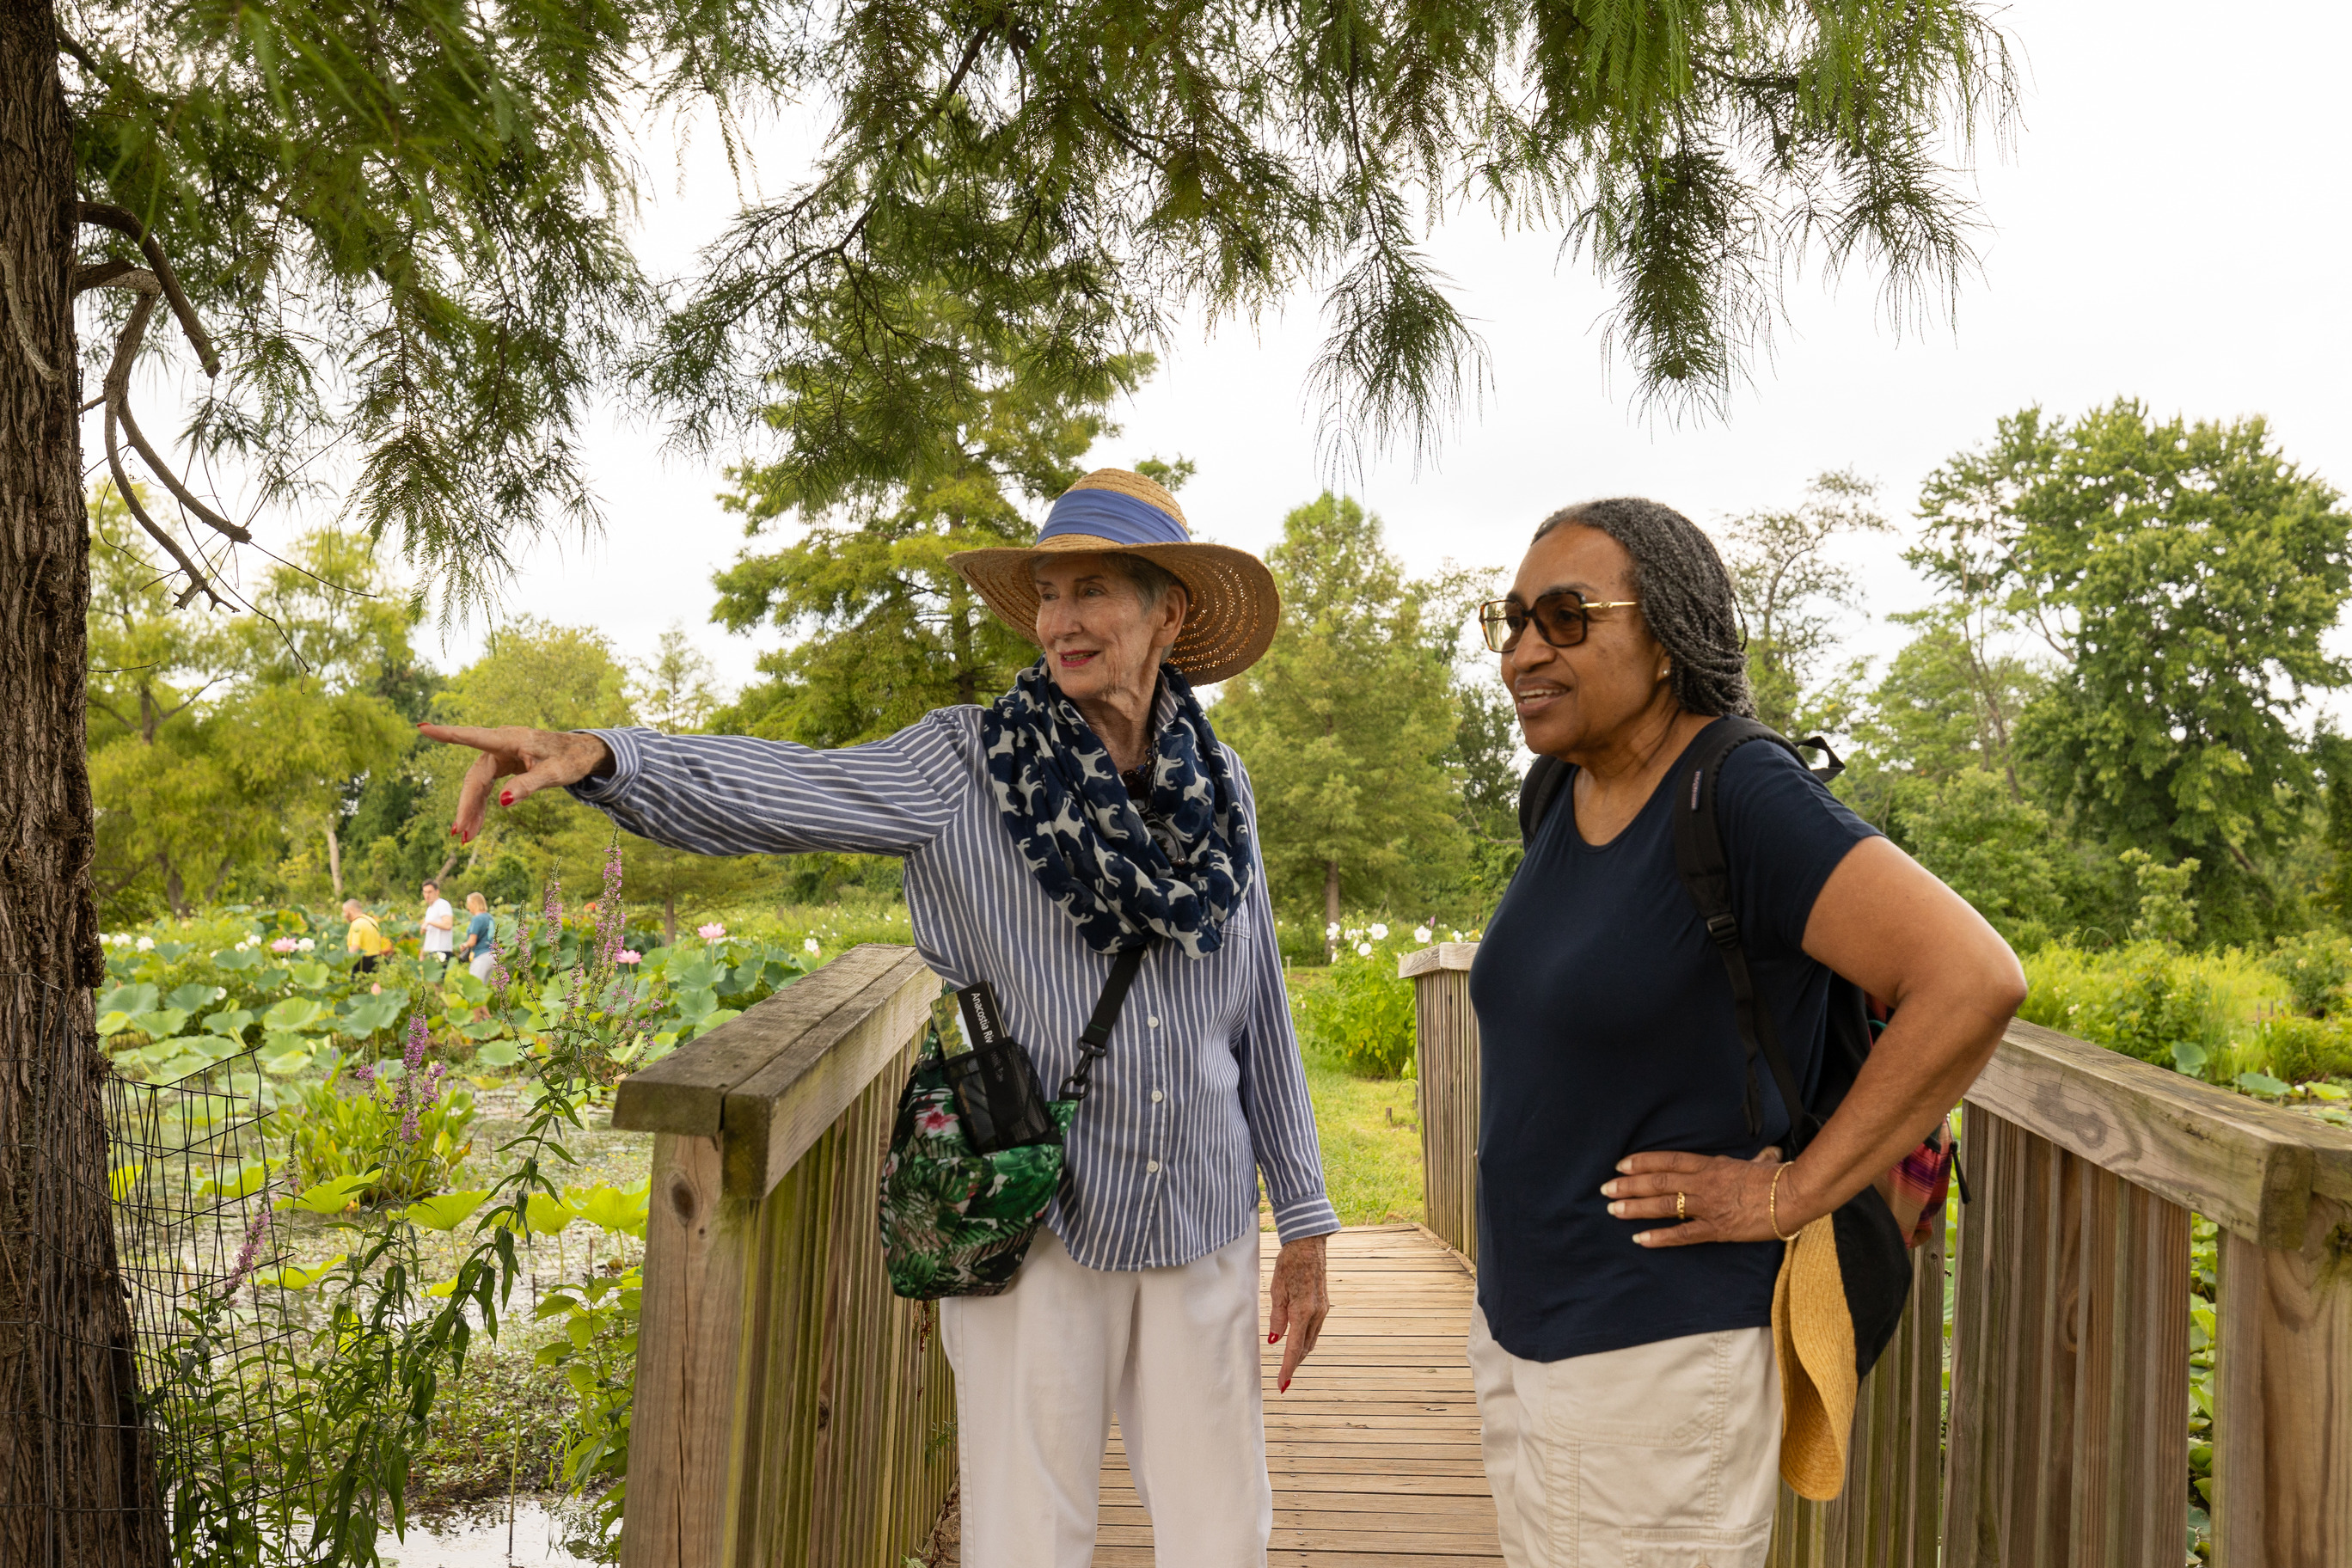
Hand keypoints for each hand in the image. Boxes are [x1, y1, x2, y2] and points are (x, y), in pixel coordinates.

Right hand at [417, 724, 612, 843]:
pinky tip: (474, 826)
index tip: (423, 727)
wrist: (582, 753)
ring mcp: (499, 756)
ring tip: (465, 836)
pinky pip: (486, 787)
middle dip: (467, 804)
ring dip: (472, 809)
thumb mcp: (554, 774)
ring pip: (478, 784)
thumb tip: (501, 802)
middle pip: (475, 776)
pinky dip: (481, 805)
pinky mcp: (501, 765)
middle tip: (460, 832)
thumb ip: (528, 785)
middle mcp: (499, 745)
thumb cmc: (570, 759)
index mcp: (510, 739)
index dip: (447, 734)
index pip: (473, 736)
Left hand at [1267, 1234, 1328, 1392]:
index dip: (1287, 1368)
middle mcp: (1317, 1314)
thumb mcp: (1277, 1291)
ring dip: (1300, 1353)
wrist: (1309, 1245)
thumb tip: (1275, 1340)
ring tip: (1289, 1364)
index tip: (1282, 1383)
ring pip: (1311, 1340)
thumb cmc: (1290, 1264)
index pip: (1294, 1348)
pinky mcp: (1324, 1304)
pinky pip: (1315, 1329)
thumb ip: (1277, 1318)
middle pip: (1305, 1348)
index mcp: (1303, 1312)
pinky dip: (1305, 1340)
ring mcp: (1323, 1310)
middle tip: (1283, 1379)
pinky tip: (1297, 1342)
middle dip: (1294, 1364)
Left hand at [1600, 1146, 1812, 1247]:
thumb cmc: (1779, 1178)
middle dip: (1629, 1185)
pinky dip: (1660, 1237)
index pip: (1669, 1160)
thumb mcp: (1758, 1162)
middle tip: (1606, 1189)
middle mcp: (1703, 1184)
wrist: (1794, 1196)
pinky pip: (1682, 1234)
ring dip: (1636, 1208)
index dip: (1643, 1162)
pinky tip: (1640, 1239)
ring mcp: (1708, 1207)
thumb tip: (1765, 1156)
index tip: (1622, 1164)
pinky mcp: (1717, 1229)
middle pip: (1658, 1182)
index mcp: (1711, 1165)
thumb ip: (1749, 1161)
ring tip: (1613, 1210)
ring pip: (1664, 1206)